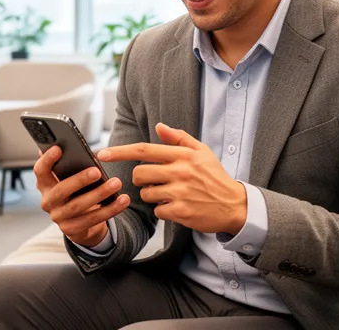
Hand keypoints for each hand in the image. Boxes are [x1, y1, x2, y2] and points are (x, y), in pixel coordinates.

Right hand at [34, 146, 130, 246]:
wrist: (80, 222)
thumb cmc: (76, 192)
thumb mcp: (71, 178)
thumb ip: (70, 165)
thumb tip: (74, 146)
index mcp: (45, 184)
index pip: (40, 170)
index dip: (47, 160)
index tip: (58, 148)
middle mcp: (48, 201)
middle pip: (61, 190)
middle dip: (80, 180)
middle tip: (97, 171)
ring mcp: (58, 217)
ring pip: (78, 206)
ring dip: (99, 194)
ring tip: (116, 183)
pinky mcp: (71, 230)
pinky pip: (92, 220)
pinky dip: (109, 209)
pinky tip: (122, 200)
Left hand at [97, 123, 247, 233]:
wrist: (234, 205)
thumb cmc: (215, 177)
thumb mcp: (202, 152)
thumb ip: (179, 139)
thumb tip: (159, 127)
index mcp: (183, 155)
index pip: (144, 150)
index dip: (120, 152)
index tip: (103, 154)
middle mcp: (180, 171)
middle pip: (140, 174)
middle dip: (141, 179)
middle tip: (155, 181)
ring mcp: (180, 192)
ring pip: (146, 194)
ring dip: (153, 196)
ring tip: (170, 194)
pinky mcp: (180, 211)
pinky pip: (157, 210)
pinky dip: (163, 210)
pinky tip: (177, 207)